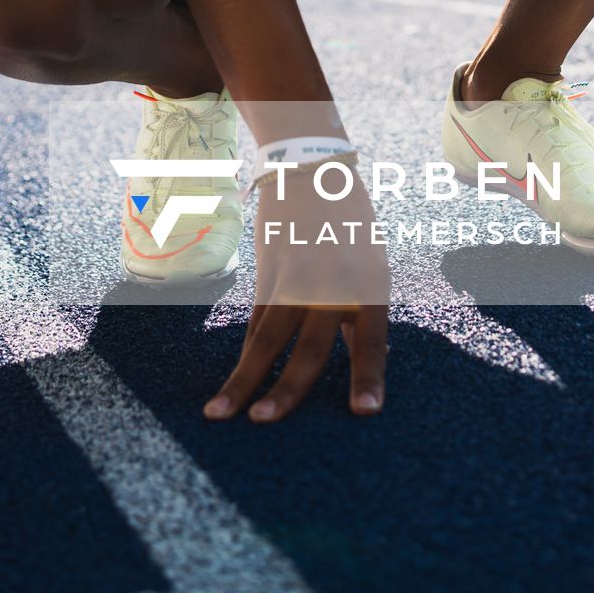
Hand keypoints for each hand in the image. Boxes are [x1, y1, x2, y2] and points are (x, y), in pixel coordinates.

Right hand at [204, 166, 388, 423]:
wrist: (315, 169)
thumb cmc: (351, 223)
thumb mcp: (371, 262)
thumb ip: (362, 310)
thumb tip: (365, 357)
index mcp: (369, 283)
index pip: (371, 340)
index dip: (368, 376)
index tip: (365, 413)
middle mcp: (333, 282)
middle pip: (309, 346)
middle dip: (286, 390)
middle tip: (265, 423)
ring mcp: (297, 275)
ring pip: (268, 337)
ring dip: (244, 378)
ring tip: (222, 413)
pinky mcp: (269, 268)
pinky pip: (257, 318)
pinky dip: (245, 350)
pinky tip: (236, 376)